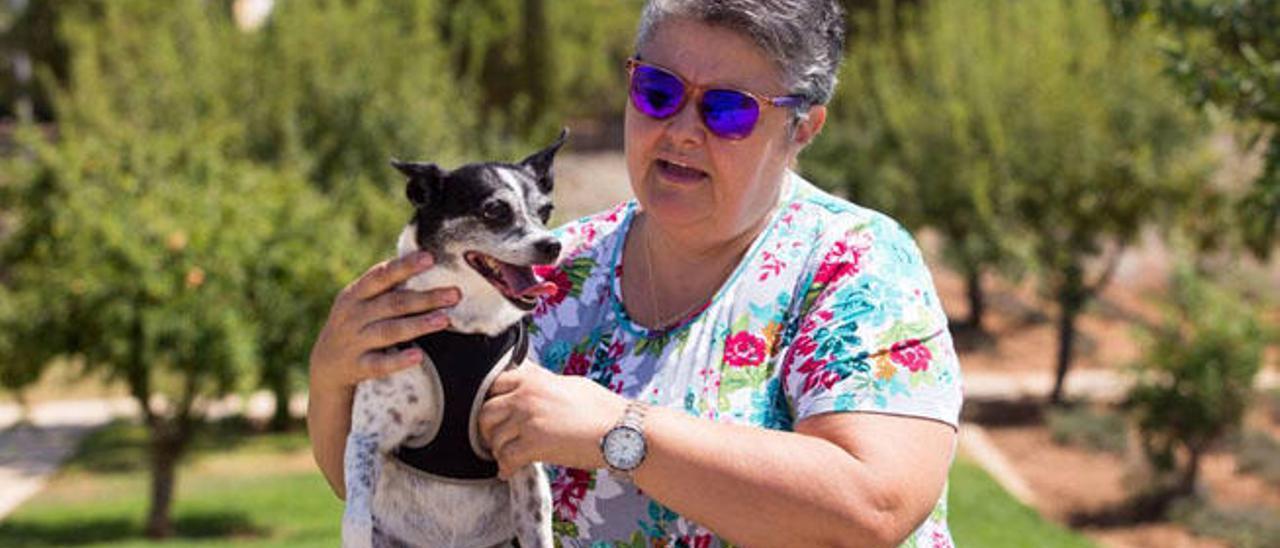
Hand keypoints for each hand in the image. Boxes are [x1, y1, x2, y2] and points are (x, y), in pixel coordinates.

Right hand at [308, 251, 460, 395]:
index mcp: (355, 294)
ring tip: (444, 320)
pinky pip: (379, 364)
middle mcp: (354, 315)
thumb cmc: (356, 323)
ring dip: (417, 325)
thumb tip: (427, 260)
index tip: (430, 258)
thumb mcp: (361, 301)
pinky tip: (418, 356)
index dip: (405, 266)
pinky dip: (398, 361)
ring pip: (388, 331)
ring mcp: (355, 341)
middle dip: (425, 298)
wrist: (326, 364)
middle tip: (454, 294)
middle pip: (393, 303)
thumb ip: (386, 285)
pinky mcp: (358, 366)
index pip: (381, 275)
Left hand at [478, 364, 628, 478]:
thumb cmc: (600, 407)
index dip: (491, 401)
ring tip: (506, 457)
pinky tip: (509, 471)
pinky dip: (505, 468)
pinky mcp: (534, 445)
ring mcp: (528, 421)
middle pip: (485, 413)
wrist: (619, 430)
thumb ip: (542, 381)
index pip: (494, 385)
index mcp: (532, 379)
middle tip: (493, 439)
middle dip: (486, 429)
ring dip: (497, 450)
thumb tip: (529, 377)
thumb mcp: (568, 383)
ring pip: (493, 438)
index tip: (496, 414)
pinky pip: (506, 459)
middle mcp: (525, 397)